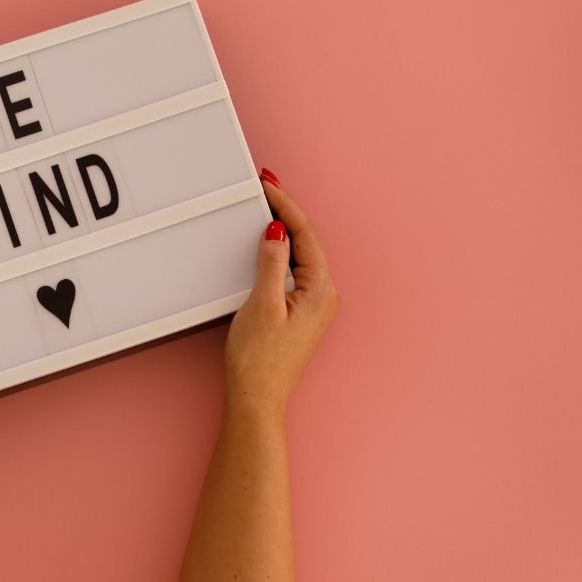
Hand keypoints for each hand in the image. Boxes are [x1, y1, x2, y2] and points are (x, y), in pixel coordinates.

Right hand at [225, 169, 339, 412]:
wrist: (257, 396)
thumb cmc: (260, 360)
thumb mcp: (262, 303)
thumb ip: (271, 263)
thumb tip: (277, 232)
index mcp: (320, 290)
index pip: (304, 234)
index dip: (286, 205)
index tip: (269, 185)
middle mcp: (324, 296)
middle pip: (306, 241)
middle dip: (286, 212)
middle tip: (267, 187)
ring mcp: (314, 305)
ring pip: (300, 255)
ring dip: (284, 231)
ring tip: (268, 207)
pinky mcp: (301, 313)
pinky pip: (294, 270)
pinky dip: (281, 252)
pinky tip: (269, 246)